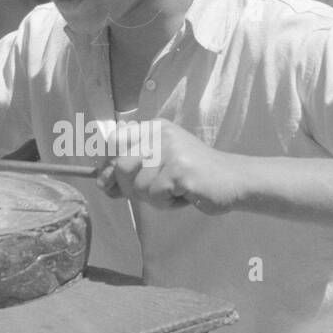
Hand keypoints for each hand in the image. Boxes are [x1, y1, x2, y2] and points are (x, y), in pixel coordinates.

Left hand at [101, 119, 243, 214]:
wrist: (232, 180)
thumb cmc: (192, 176)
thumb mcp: (159, 165)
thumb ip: (131, 168)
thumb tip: (101, 179)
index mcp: (154, 129)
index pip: (114, 140)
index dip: (108, 164)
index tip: (113, 181)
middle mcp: (161, 134)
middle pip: (121, 166)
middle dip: (131, 188)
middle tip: (155, 191)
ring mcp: (172, 151)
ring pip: (138, 186)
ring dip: (154, 198)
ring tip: (175, 191)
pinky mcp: (181, 170)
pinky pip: (156, 196)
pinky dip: (167, 203)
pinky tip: (184, 195)